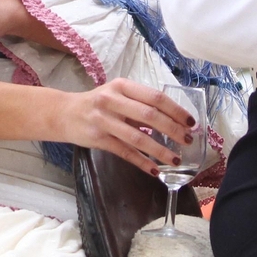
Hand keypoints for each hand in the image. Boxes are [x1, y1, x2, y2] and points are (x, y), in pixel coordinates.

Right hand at [56, 78, 196, 175]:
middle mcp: (112, 100)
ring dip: (160, 150)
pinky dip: (142, 162)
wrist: (65, 113)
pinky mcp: (98, 139)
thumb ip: (140, 104)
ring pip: (138, 138)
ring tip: (176, 159)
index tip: (190, 121)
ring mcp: (104, 120)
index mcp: (122, 86)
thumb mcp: (118, 95)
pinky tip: (154, 169)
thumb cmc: (97, 103)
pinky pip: (125, 152)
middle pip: (149, 116)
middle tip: (187, 141)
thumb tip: (174, 119)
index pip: (155, 97)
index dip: (175, 110)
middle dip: (172, 130)